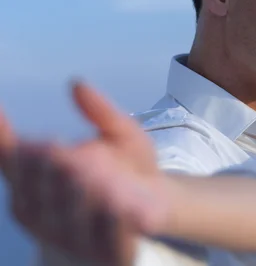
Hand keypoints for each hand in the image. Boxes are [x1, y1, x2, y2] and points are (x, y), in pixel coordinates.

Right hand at [0, 82, 169, 265]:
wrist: (163, 198)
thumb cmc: (131, 165)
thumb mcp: (121, 131)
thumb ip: (100, 111)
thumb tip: (77, 83)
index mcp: (41, 181)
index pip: (14, 163)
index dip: (3, 143)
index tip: (10, 122)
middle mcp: (45, 212)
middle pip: (35, 193)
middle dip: (42, 171)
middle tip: (51, 147)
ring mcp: (72, 237)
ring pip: (63, 220)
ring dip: (70, 196)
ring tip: (81, 169)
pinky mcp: (106, 254)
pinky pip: (106, 241)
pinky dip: (110, 223)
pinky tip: (118, 203)